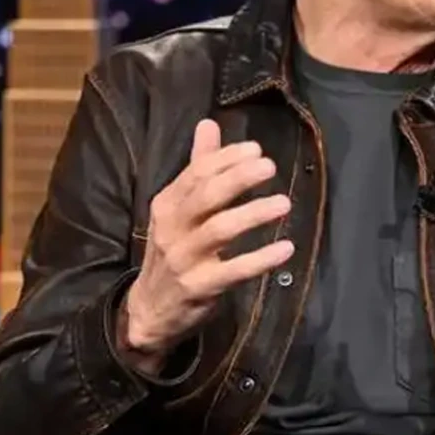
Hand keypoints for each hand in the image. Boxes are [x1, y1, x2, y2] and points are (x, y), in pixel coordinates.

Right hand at [123, 119, 293, 360]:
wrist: (150, 310)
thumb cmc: (173, 252)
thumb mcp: (177, 209)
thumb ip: (196, 168)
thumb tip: (208, 124)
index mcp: (167, 204)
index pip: (196, 173)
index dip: (226, 159)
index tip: (256, 149)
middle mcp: (172, 228)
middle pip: (206, 196)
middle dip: (238, 178)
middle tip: (270, 167)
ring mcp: (184, 258)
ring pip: (220, 230)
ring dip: (253, 214)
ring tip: (284, 203)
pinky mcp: (199, 287)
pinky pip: (234, 271)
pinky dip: (261, 259)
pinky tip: (285, 249)